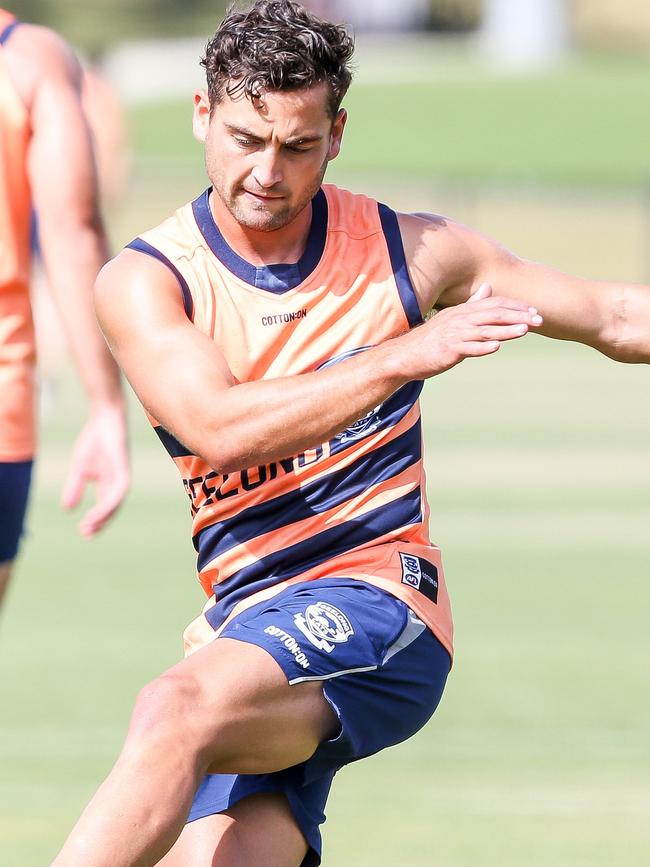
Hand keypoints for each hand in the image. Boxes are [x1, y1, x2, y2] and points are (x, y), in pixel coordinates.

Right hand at [61, 402, 128, 537]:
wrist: (104, 418)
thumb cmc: (94, 440)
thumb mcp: (80, 468)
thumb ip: (75, 487)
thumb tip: (67, 509)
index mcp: (109, 483)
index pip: (105, 506)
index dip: (96, 520)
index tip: (84, 532)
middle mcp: (118, 482)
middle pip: (111, 508)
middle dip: (99, 522)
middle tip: (86, 534)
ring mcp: (122, 476)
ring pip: (115, 503)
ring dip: (103, 516)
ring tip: (90, 526)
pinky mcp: (124, 469)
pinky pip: (119, 491)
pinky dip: (109, 503)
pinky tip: (99, 510)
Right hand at [395, 282, 542, 380]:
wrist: (406, 355)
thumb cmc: (431, 339)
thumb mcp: (453, 318)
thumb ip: (472, 304)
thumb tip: (488, 288)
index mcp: (463, 312)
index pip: (494, 304)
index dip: (515, 306)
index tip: (533, 310)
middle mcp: (460, 320)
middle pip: (494, 315)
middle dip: (518, 317)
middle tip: (539, 320)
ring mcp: (454, 335)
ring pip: (484, 330)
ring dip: (506, 330)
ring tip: (525, 330)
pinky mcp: (448, 350)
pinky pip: (468, 348)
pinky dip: (482, 347)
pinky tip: (496, 347)